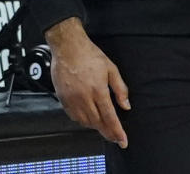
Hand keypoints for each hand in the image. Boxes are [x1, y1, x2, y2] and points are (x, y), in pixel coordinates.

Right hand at [45, 18, 129, 148]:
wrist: (68, 48)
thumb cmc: (90, 55)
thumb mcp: (111, 69)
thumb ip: (120, 89)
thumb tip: (126, 105)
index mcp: (98, 90)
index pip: (110, 117)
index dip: (117, 131)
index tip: (123, 141)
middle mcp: (84, 98)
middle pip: (97, 123)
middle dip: (108, 133)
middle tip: (115, 138)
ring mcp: (72, 100)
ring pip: (85, 122)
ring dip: (96, 127)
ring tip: (104, 128)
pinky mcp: (63, 99)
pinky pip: (74, 117)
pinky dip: (83, 121)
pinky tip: (89, 119)